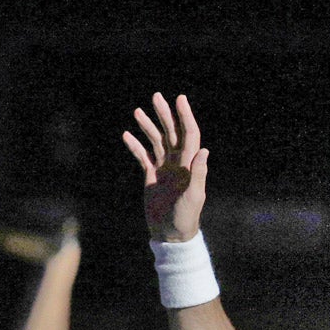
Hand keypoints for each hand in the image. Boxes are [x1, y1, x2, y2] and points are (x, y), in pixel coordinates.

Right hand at [122, 93, 207, 241]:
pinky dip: (136, 145)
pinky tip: (126, 134)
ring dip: (148, 126)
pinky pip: (143, 156)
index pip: (189, 135)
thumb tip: (203, 150)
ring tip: (138, 111)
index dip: (185, 116)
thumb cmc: (186, 217)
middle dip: (165, 115)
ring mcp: (164, 169)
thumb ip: (198, 174)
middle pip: (172, 133)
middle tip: (156, 96)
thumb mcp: (193, 196)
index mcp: (189, 165)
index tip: (180, 98)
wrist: (171, 234)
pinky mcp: (151, 177)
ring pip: (156, 142)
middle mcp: (178, 163)